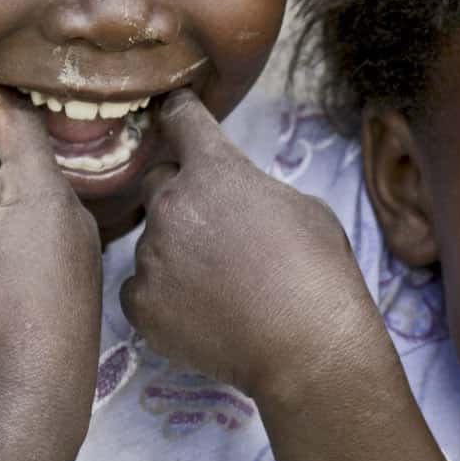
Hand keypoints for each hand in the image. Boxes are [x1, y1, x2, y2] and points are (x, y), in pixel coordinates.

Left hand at [119, 91, 380, 396]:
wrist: (307, 347)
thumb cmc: (319, 273)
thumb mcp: (304, 207)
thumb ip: (255, 189)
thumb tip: (239, 199)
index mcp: (215, 170)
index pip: (180, 119)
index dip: (178, 114)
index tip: (173, 113)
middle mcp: (172, 204)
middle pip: (157, 182)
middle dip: (181, 197)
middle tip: (216, 231)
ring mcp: (150, 256)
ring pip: (151, 241)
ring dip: (175, 252)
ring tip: (218, 286)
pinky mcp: (140, 303)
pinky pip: (139, 288)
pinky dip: (162, 297)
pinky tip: (200, 312)